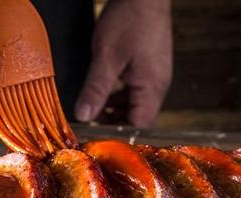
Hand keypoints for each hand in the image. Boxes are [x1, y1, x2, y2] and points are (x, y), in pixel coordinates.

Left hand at [75, 0, 172, 127]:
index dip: (118, 135)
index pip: (140, 127)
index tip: (95, 135)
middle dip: (114, 124)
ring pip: (135, 106)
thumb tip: (83, 116)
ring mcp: (155, 77)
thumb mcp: (106, 56)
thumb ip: (95, 89)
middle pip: (138, 119)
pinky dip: (119, 97)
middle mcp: (158, 87)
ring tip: (92, 108)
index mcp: (151, 88)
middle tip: (89, 123)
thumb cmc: (130, 19)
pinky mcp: (150, 69)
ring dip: (115, 110)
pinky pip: (135, 92)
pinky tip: (103, 92)